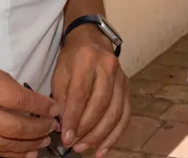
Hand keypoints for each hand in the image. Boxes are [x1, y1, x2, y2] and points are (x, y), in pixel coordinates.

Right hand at [0, 57, 58, 157]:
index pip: (20, 100)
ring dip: (30, 145)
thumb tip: (25, 97)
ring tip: (44, 142)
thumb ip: (1, 80)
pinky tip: (25, 153)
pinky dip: (11, 154)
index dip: (42, 106)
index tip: (54, 107)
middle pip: (18, 127)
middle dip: (40, 129)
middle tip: (52, 126)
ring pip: (7, 145)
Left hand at [50, 26, 129, 156]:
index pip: (81, 93)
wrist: (93, 41)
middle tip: (73, 144)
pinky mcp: (128, 89)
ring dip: (99, 135)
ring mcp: (122, 78)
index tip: (65, 136)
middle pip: (100, 104)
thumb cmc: (73, 58)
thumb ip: (60, 98)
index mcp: (87, 59)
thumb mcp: (60, 72)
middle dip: (86, 129)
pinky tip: (103, 149)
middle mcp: (108, 67)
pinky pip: (125, 116)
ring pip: (114, 112)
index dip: (73, 118)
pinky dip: (115, 136)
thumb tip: (61, 126)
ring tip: (84, 147)